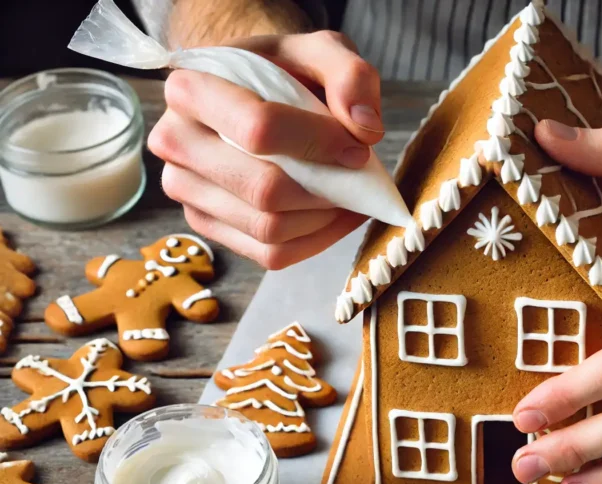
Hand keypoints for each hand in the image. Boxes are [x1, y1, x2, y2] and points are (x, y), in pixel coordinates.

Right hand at [148, 31, 379, 268]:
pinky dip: (315, 240)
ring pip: (268, 229)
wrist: (251, 89)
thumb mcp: (322, 51)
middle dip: (325, 189)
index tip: (358, 146)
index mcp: (190, 88)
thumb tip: (365, 129)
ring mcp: (185, 190)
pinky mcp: (206, 224)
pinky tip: (334, 215)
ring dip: (322, 217)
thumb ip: (350, 75)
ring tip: (348, 193)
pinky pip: (270, 254)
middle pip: (264, 190)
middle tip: (356, 174)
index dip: (319, 143)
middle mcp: (175, 142)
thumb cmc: (284, 71)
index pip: (259, 130)